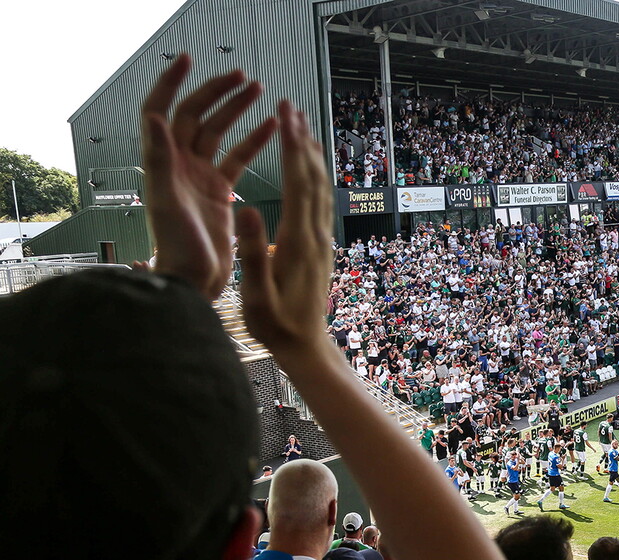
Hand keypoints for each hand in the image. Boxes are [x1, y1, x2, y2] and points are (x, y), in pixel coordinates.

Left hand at [142, 54, 275, 298]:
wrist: (193, 282)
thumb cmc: (176, 249)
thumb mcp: (165, 202)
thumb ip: (160, 159)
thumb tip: (153, 115)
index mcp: (164, 164)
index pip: (162, 111)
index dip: (172, 83)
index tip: (188, 61)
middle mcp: (179, 165)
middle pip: (196, 116)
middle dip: (217, 92)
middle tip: (242, 77)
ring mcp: (201, 177)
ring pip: (219, 133)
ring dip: (237, 110)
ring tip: (259, 91)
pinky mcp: (220, 192)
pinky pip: (238, 158)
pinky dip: (254, 141)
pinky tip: (272, 127)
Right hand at [236, 100, 331, 356]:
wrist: (307, 346)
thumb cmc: (276, 325)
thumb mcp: (256, 294)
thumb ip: (253, 252)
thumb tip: (248, 208)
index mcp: (297, 241)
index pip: (297, 183)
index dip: (291, 146)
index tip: (285, 115)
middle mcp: (315, 234)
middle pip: (313, 176)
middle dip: (302, 139)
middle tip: (291, 106)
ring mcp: (322, 239)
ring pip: (320, 186)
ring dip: (310, 153)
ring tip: (299, 125)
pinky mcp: (321, 246)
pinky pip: (320, 201)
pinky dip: (314, 175)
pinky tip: (308, 167)